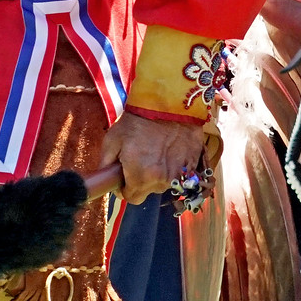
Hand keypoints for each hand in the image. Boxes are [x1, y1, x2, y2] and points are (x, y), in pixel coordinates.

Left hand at [100, 112, 222, 204]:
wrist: (169, 102)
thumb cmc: (138, 120)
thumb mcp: (112, 140)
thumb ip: (105, 165)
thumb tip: (106, 180)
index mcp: (141, 177)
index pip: (132, 199)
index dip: (126, 189)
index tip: (125, 176)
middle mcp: (162, 180)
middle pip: (149, 190)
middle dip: (143, 179)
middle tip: (141, 158)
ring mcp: (181, 172)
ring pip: (165, 182)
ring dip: (160, 173)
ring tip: (157, 151)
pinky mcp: (194, 162)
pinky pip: (182, 172)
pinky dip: (175, 165)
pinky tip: (171, 149)